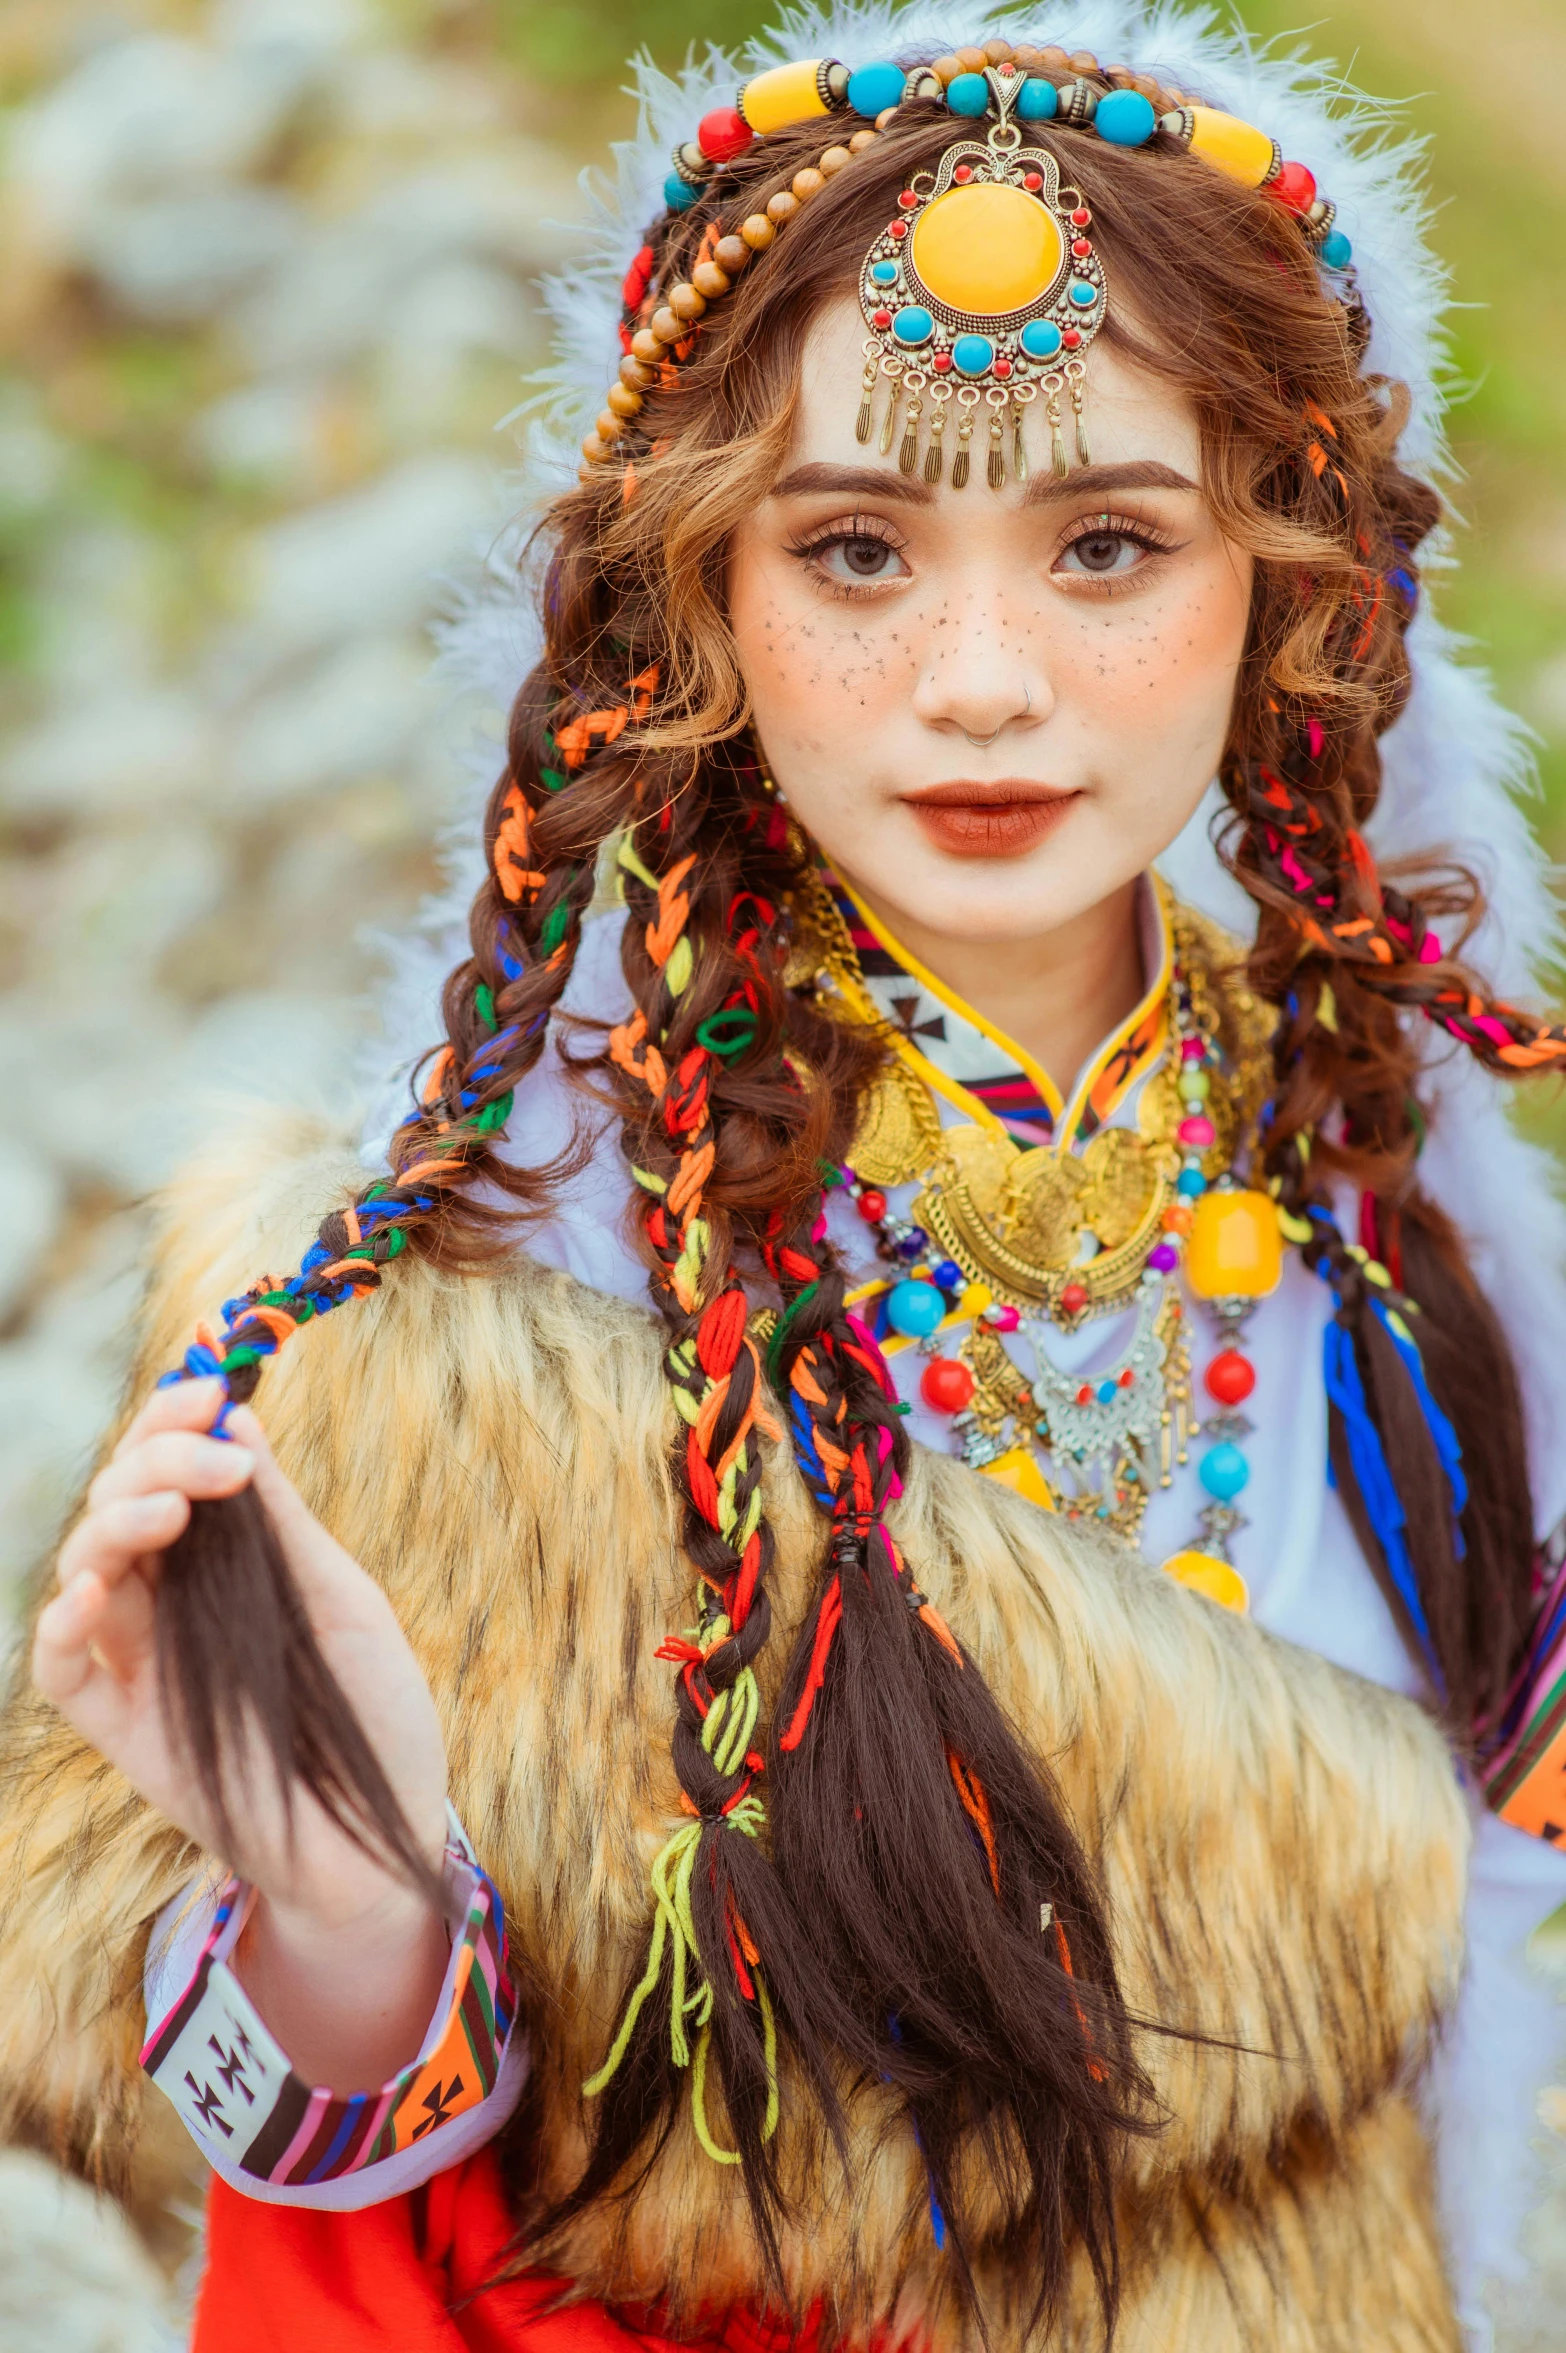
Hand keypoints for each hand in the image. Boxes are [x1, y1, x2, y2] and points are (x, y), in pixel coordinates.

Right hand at [34, 1377, 453, 2087]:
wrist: (386, 1837)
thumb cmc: (375, 1716)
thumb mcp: (340, 1598)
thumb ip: (280, 1521)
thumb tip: (237, 1415)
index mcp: (228, 1559)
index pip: (175, 1467)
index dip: (177, 1417)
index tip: (210, 1381)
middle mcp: (175, 1600)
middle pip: (123, 1500)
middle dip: (158, 1457)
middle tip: (222, 1457)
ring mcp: (143, 1660)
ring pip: (85, 1565)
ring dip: (118, 1520)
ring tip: (175, 1511)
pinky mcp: (122, 1727)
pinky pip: (60, 1669)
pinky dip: (61, 1622)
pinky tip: (95, 1591)